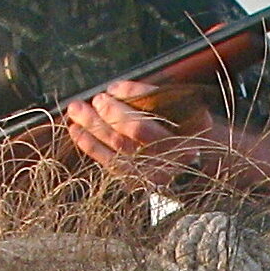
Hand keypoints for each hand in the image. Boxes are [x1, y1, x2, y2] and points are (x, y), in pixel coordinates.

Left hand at [62, 78, 216, 179]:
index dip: (130, 99)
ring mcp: (157, 172)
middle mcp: (177, 153)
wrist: (193, 161)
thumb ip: (149, 95)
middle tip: (93, 99)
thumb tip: (115, 89)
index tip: (112, 88)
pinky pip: (110, 163)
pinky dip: (91, 146)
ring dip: (94, 126)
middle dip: (111, 112)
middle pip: (136, 131)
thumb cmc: (182, 126)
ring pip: (119, 147)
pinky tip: (77, 131)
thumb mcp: (178, 104)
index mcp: (192, 129)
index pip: (160, 108)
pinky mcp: (138, 182)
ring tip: (77, 110)